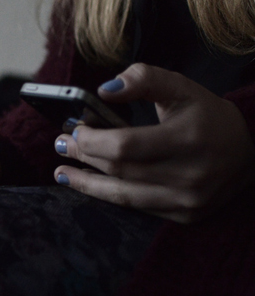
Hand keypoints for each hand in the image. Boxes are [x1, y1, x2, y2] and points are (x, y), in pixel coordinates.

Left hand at [53, 63, 254, 222]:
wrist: (251, 154)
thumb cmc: (209, 117)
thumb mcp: (182, 88)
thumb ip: (144, 80)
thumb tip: (104, 90)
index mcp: (189, 139)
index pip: (125, 146)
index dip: (92, 140)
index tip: (73, 129)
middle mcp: (190, 175)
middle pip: (120, 169)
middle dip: (84, 157)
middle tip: (60, 146)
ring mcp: (188, 200)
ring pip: (123, 196)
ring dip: (87, 184)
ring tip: (62, 173)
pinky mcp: (185, 215)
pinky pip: (137, 208)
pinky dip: (110, 196)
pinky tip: (90, 186)